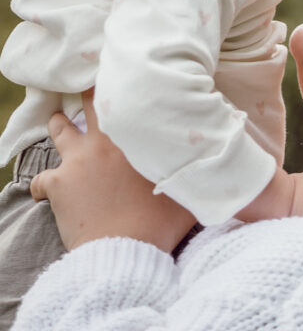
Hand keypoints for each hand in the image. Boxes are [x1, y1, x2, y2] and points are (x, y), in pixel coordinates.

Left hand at [30, 89, 196, 252]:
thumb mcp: (189, 192)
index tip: (123, 81)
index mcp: (132, 136)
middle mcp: (102, 140)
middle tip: (92, 95)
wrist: (123, 252)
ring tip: (60, 124)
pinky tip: (45, 191)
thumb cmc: (158, 223)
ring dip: (59, 126)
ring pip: (59, 129)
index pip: (123, 95)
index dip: (121, 85)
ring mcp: (76, 161)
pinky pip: (40, 179)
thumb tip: (232, 155)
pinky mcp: (57, 186)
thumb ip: (204, 169)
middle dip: (88, 95)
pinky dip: (42, 184)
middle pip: (87, 102)